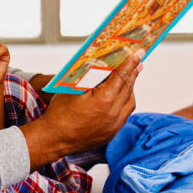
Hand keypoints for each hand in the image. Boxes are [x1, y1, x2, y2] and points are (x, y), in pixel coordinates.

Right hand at [20, 50, 143, 170]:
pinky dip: (124, 103)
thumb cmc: (59, 112)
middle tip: (138, 62)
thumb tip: (103, 64)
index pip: (121, 76)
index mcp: (104, 100)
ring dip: (130, 90)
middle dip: (133, 74)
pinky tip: (119, 97)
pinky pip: (124, 116)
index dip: (130, 63)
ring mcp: (113, 127)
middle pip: (128, 89)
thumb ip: (90, 76)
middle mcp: (113, 114)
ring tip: (128, 79)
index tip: (139, 53)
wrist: (53, 139)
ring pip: (129, 103)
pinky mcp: (110, 135)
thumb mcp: (73, 87)